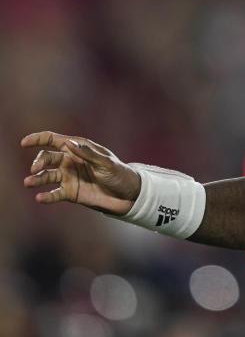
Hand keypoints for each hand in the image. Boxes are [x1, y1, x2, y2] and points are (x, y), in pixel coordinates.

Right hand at [21, 131, 140, 214]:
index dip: (38, 139)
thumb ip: (87, 154)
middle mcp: (70, 161)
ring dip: (37, 179)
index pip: (54, 140)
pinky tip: (40, 198)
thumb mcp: (106, 163)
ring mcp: (69, 177)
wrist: (128, 195)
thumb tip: (68, 144)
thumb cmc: (120, 174)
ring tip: (29, 183)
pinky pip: (55, 194)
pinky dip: (47, 196)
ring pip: (47, 176)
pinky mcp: (70, 192)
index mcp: (79, 148)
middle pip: (47, 158)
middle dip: (39, 162)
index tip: (24, 142)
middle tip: (34, 170)